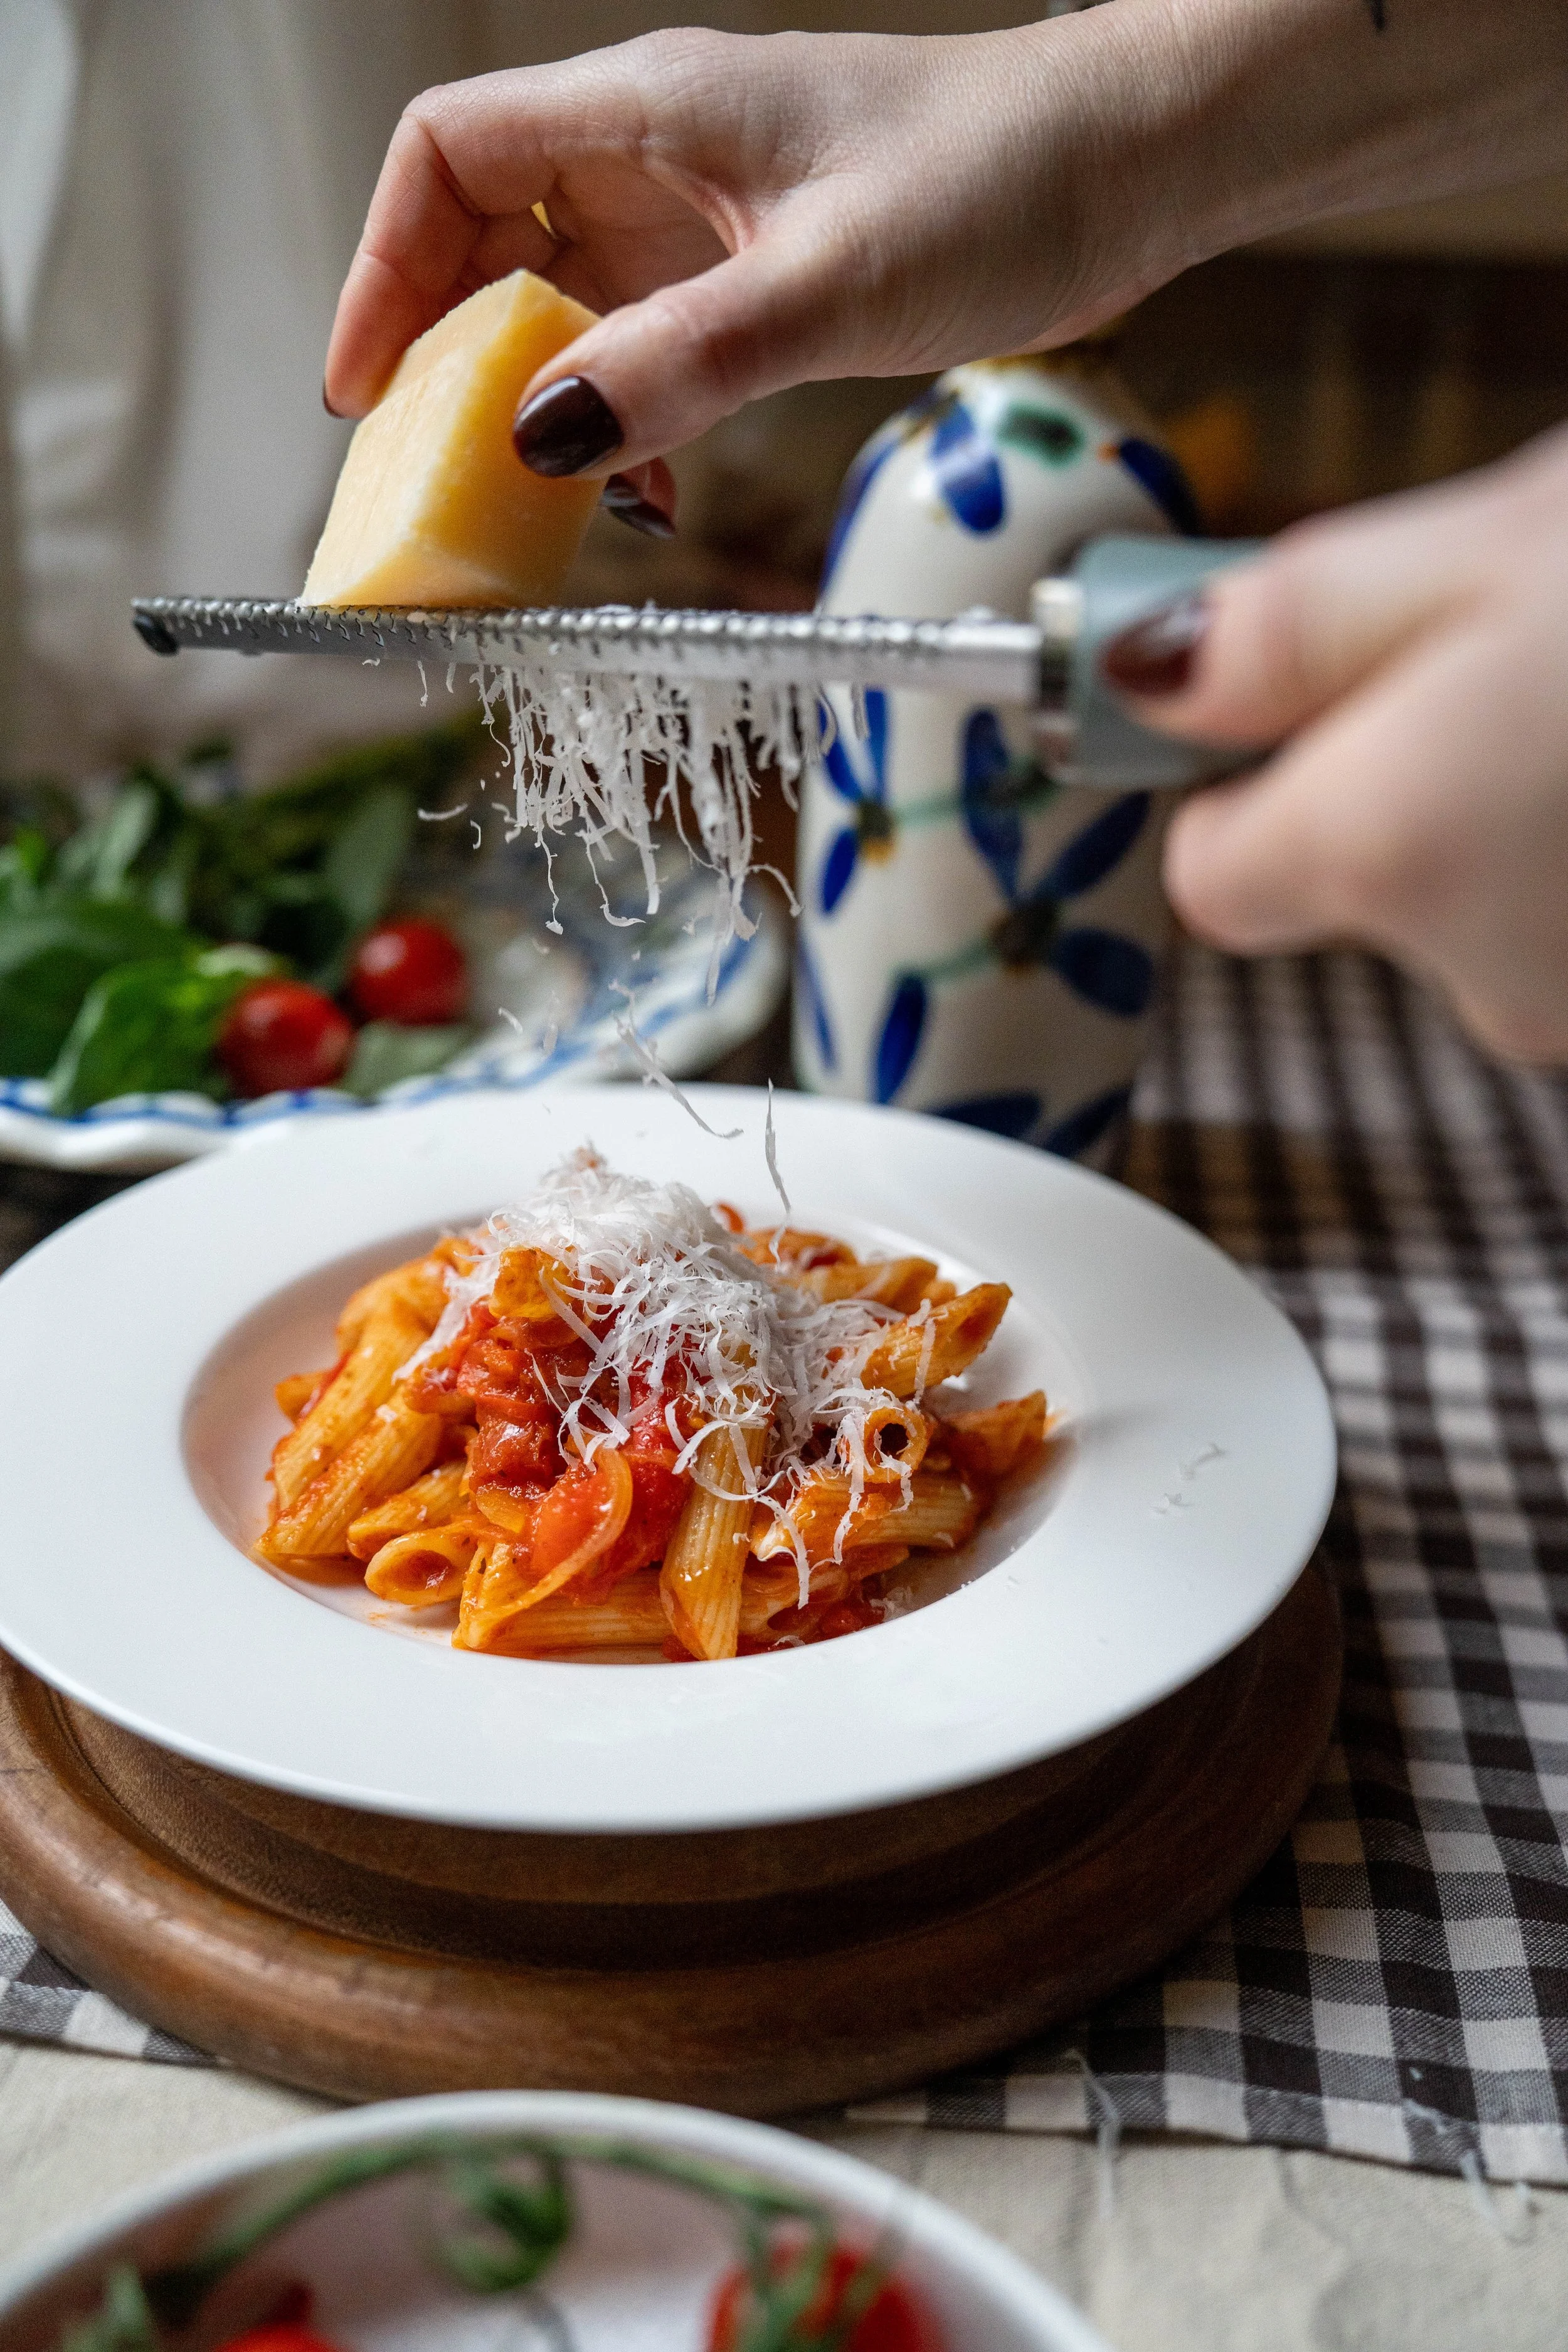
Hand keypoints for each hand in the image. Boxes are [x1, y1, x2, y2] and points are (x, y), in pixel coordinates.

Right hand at [323, 2, 1567, 492]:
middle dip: (451, 356)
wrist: (1134, 165)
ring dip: (544, 400)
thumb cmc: (1004, 183)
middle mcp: (661, 148)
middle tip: (444, 475)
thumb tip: (543, 440)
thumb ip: (683, 363)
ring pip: (566, 298)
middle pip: (487, 236)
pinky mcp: (758, 265)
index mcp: (651, 109)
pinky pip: (647, 338)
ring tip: (551, 501)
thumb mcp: (831, 287)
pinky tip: (651, 484)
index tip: (368, 390)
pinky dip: (627, 411)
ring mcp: (708, 209)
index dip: (383, 268)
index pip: (448, 156)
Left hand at [1111, 425, 1567, 1062]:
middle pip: (1339, 884)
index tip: (1285, 698)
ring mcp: (1564, 1003)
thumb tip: (1145, 677)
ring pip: (1458, 904)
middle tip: (1480, 662)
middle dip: (1385, 781)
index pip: (1207, 876)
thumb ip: (1285, 629)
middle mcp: (1470, 967)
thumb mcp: (1480, 551)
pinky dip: (1558, 854)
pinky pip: (1547, 923)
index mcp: (1385, 849)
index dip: (1235, 783)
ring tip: (1562, 698)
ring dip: (1487, 812)